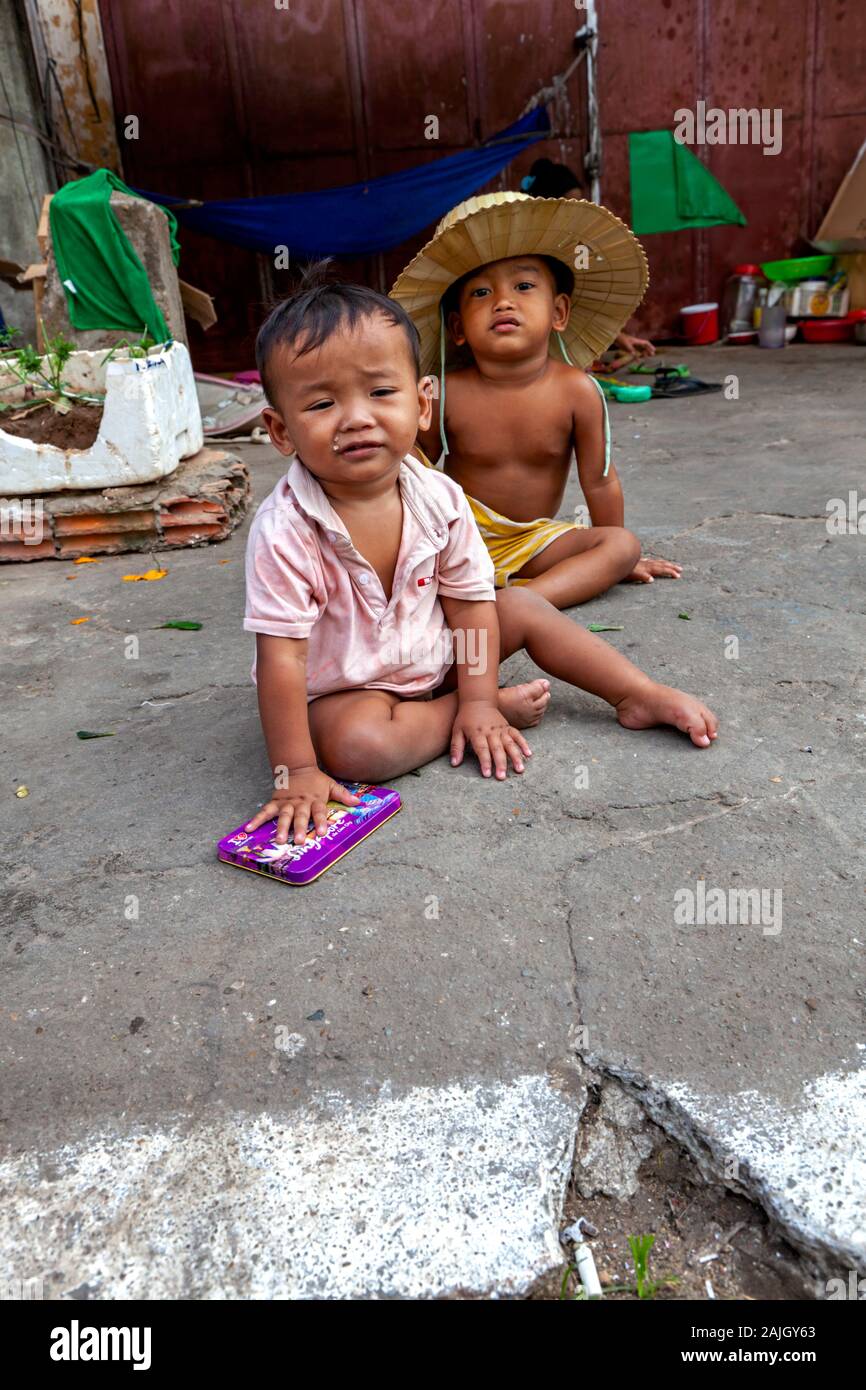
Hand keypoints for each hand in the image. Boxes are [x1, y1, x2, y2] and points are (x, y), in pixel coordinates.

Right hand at [245, 765, 360, 844]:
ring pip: (283, 816)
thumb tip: (358, 803)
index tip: (321, 833)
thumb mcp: (331, 785)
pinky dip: (256, 819)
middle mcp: (300, 803)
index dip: (320, 822)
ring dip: (280, 827)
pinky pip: (265, 811)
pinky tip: (248, 829)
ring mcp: (286, 803)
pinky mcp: (275, 802)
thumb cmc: (316, 780)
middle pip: (300, 816)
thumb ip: (344, 795)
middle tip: (299, 840)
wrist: (297, 766)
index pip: (319, 812)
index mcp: (315, 800)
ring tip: (278, 839)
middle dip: (299, 828)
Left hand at [450, 701, 530, 779]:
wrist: (478, 700)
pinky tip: (528, 754)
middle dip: (500, 764)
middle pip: (497, 749)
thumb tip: (454, 764)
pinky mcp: (508, 727)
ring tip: (520, 769)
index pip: (482, 750)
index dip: (485, 762)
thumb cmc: (466, 718)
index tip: (487, 774)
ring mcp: (501, 729)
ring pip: (510, 744)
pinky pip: (517, 736)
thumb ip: (456, 747)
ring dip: (515, 757)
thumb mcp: (457, 731)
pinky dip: (523, 744)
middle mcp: (490, 732)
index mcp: (477, 734)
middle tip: (502, 777)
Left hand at [618, 333, 655, 357]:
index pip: (645, 343)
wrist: (615, 338)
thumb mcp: (626, 345)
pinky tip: (638, 360)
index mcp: (637, 341)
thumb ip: (630, 349)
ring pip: (640, 350)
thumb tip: (634, 355)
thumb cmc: (621, 339)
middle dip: (648, 350)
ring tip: (647, 357)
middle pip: (644, 347)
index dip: (650, 346)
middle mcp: (636, 343)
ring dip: (644, 353)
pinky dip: (637, 356)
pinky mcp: (629, 348)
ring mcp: (633, 346)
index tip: (654, 350)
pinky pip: (635, 352)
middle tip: (652, 355)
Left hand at [627, 556, 682, 582]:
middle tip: (681, 569)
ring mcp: (642, 562)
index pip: (662, 570)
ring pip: (657, 562)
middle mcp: (647, 564)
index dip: (670, 572)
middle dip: (671, 567)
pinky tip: (650, 560)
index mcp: (647, 568)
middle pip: (662, 565)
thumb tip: (651, 579)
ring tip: (671, 565)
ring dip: (665, 564)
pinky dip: (653, 561)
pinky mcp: (638, 562)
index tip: (678, 576)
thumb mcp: (632, 575)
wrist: (616, 559)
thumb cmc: (623, 571)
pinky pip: (649, 561)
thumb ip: (642, 576)